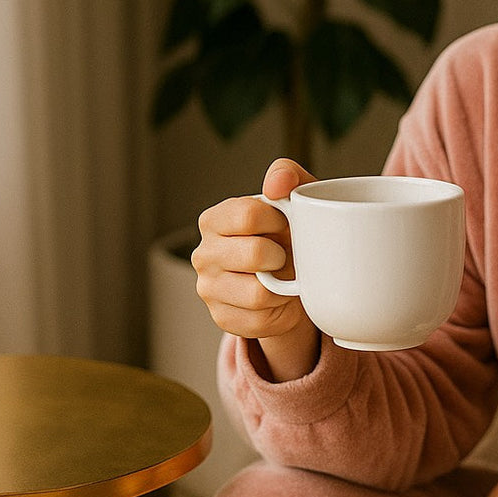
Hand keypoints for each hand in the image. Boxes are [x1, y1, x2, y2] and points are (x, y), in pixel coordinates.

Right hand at [192, 158, 320, 380]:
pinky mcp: (222, 319)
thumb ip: (287, 176)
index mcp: (214, 219)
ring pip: (258, 293)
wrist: (293, 280)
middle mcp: (203, 254)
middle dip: (282, 255)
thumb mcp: (294, 198)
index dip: (279, 220)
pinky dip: (278, 312)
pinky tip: (277, 300)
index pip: (248, 214)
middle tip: (286, 256)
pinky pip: (260, 320)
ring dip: (282, 287)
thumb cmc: (291, 234)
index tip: (287, 224)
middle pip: (255, 254)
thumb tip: (276, 183)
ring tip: (283, 278)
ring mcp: (208, 289)